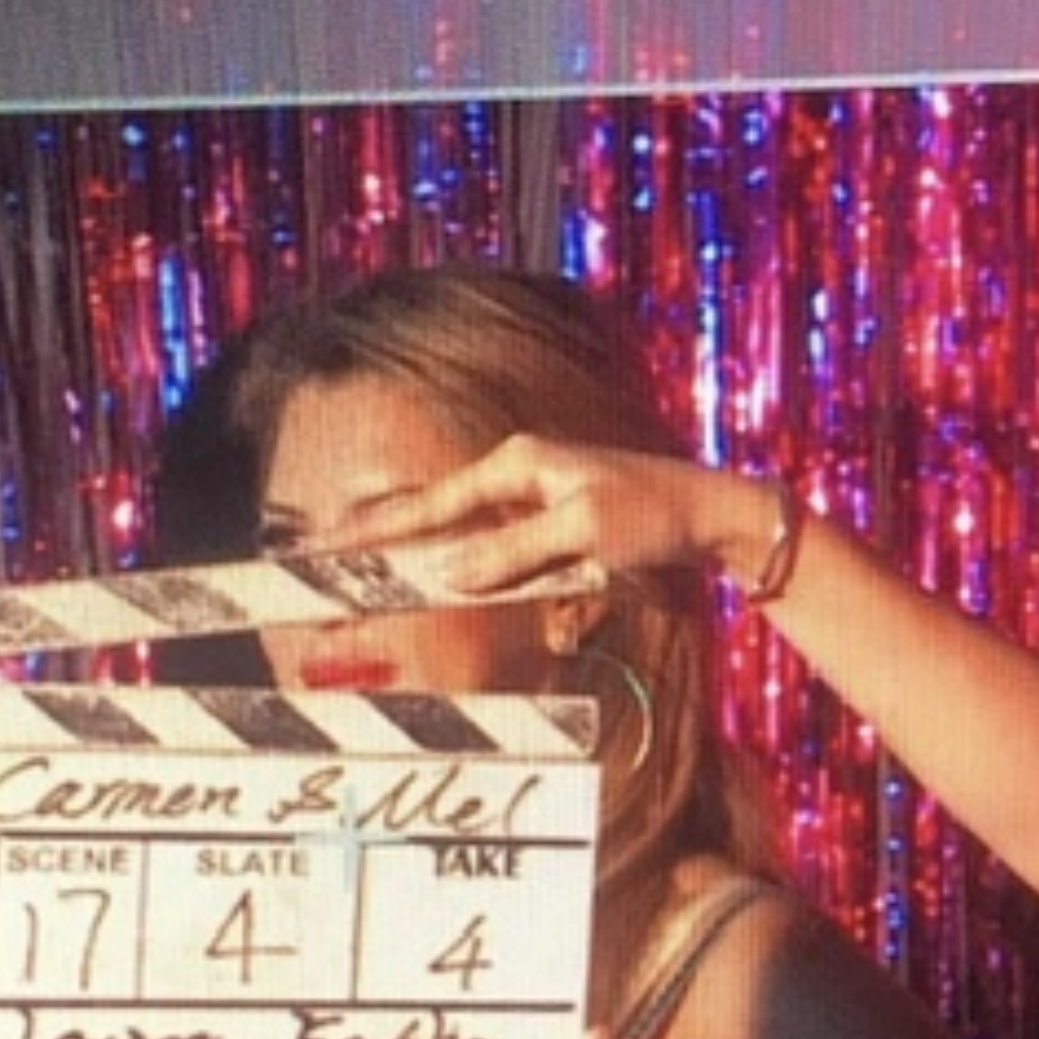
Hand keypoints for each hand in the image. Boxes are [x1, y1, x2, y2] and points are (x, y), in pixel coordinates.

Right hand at [320, 432, 728, 592]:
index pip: (432, 504)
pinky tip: (435, 566)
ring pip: (458, 527)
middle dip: (380, 531)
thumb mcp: (582, 535)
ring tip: (360, 556)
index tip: (330, 540)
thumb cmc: (654, 515)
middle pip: (433, 510)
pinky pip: (490, 544)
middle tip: (324, 548)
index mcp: (517, 464)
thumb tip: (448, 574)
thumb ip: (513, 554)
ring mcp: (533, 499)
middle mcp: (518, 475)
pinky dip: (459, 557)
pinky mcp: (550, 524)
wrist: (714, 515)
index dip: (379, 528)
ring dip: (414, 545)